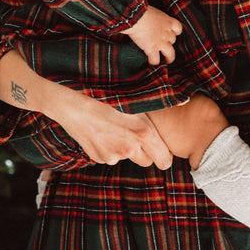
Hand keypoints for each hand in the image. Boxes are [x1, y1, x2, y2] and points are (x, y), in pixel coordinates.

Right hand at [0, 47, 171, 168]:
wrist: (65, 96)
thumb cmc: (101, 88)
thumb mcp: (132, 92)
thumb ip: (158, 100)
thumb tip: (184, 101)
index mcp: (142, 133)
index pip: (165, 161)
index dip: (164, 154)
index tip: (160, 147)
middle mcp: (128, 149)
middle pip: (146, 161)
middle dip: (144, 150)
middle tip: (134, 131)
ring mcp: (110, 155)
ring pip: (126, 157)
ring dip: (124, 146)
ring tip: (113, 124)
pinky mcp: (95, 157)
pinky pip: (109, 155)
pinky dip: (108, 146)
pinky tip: (100, 128)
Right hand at [125, 6, 182, 65]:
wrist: (136, 17)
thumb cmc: (140, 11)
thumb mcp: (151, 11)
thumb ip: (153, 17)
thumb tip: (146, 16)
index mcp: (167, 21)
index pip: (178, 28)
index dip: (175, 32)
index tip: (172, 33)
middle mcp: (167, 32)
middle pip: (173, 40)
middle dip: (169, 42)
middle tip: (163, 45)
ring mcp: (161, 42)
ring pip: (170, 54)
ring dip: (169, 58)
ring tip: (166, 62)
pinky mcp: (153, 49)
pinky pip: (155, 60)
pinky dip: (153, 63)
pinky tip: (151, 64)